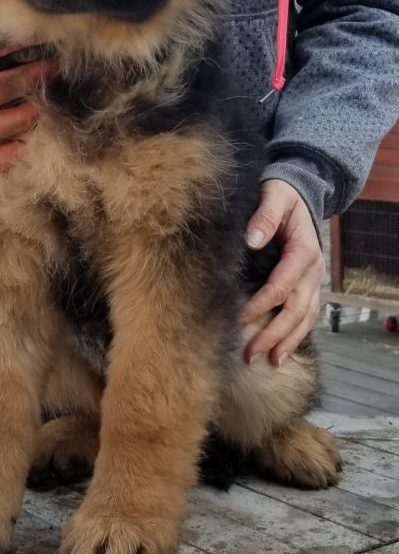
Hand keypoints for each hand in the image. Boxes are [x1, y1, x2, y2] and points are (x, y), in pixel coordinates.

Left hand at [241, 179, 323, 366]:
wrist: (300, 192)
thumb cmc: (282, 194)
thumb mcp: (274, 195)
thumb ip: (264, 216)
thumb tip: (251, 240)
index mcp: (303, 250)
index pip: (282, 286)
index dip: (262, 304)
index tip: (240, 319)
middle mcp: (313, 270)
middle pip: (295, 310)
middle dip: (274, 334)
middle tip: (251, 353)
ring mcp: (314, 280)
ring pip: (305, 318)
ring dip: (287, 341)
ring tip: (269, 361)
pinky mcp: (309, 285)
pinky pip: (307, 315)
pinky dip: (296, 336)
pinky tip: (282, 352)